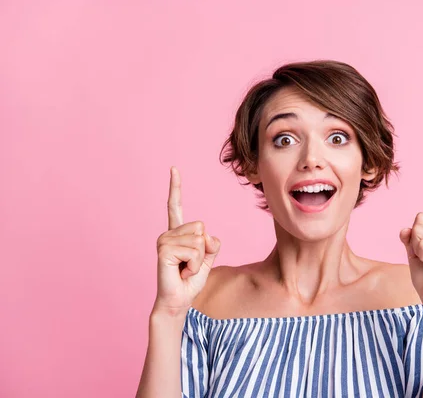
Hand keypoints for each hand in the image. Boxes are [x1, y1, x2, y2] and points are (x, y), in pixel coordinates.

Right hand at [153, 166, 220, 315]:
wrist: (178, 301)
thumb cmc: (190, 281)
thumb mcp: (208, 259)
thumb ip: (211, 244)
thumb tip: (206, 236)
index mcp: (177, 232)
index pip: (175, 205)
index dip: (176, 187)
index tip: (173, 169)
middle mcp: (168, 233)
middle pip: (202, 227)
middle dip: (204, 249)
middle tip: (190, 265)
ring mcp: (164, 240)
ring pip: (199, 240)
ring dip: (198, 260)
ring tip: (185, 269)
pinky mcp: (163, 250)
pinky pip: (194, 251)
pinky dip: (194, 265)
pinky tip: (181, 271)